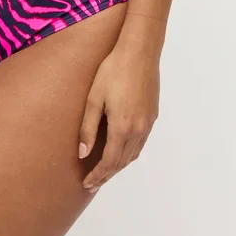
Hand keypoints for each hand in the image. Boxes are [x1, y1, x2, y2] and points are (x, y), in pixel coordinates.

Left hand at [78, 35, 159, 192]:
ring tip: (105, 171)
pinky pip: (141, 143)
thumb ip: (88, 128)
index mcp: (122, 128)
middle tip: (93, 183)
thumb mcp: (94, 98)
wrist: (140, 52)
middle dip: (107, 174)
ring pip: (133, 154)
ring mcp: (148, 124)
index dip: (98, 175)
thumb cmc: (112, 71)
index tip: (87, 184)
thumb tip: (83, 154)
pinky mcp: (153, 115)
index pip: (109, 162)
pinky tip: (121, 151)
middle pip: (122, 162)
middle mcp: (138, 130)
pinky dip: (129, 153)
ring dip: (119, 166)